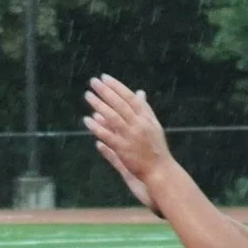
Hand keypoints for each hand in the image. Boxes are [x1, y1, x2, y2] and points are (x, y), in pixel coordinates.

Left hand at [84, 76, 174, 207]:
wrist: (160, 170)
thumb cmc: (155, 148)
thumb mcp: (153, 125)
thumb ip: (145, 109)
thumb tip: (139, 93)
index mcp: (146, 117)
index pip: (129, 97)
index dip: (117, 87)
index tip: (105, 78)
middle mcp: (138, 124)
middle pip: (120, 104)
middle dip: (106, 91)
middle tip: (93, 81)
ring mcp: (130, 136)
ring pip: (113, 117)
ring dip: (99, 105)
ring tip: (87, 95)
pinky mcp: (123, 149)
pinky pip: (108, 136)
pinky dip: (97, 127)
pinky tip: (87, 120)